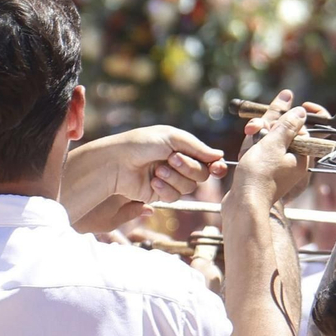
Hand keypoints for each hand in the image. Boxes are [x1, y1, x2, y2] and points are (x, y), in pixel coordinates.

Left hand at [68, 125, 225, 231]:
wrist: (116, 161)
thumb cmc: (141, 144)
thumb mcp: (171, 137)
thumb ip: (197, 147)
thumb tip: (220, 155)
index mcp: (183, 148)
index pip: (208, 160)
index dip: (215, 166)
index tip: (217, 167)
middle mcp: (179, 165)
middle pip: (202, 175)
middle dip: (188, 167)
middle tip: (171, 158)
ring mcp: (170, 180)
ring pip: (189, 187)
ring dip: (174, 178)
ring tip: (156, 170)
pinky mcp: (161, 194)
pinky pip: (175, 197)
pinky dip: (165, 189)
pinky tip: (152, 181)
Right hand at [235, 90, 320, 204]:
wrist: (243, 204)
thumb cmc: (259, 175)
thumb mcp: (274, 144)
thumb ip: (287, 126)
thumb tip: (301, 112)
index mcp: (301, 158)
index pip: (298, 130)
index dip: (282, 122)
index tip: (269, 126)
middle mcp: (291, 164)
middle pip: (282, 135)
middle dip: (266, 128)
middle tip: (253, 131)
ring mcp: (277, 170)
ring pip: (268, 143)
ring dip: (257, 137)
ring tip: (248, 139)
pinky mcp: (263, 174)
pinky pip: (260, 154)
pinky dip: (252, 150)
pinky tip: (245, 153)